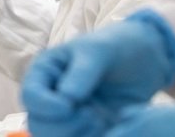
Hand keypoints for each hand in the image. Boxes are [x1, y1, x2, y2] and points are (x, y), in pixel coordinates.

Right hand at [21, 10, 174, 136]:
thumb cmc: (115, 46)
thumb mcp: (99, 51)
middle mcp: (51, 97)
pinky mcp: (84, 131)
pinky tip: (109, 127)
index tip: (70, 105)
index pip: (30, 96)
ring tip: (101, 120)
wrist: (144, 60)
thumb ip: (82, 72)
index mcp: (45, 72)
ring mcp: (67, 117)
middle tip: (92, 114)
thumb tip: (66, 97)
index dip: (45, 105)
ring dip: (77, 136)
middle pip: (38, 125)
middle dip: (64, 126)